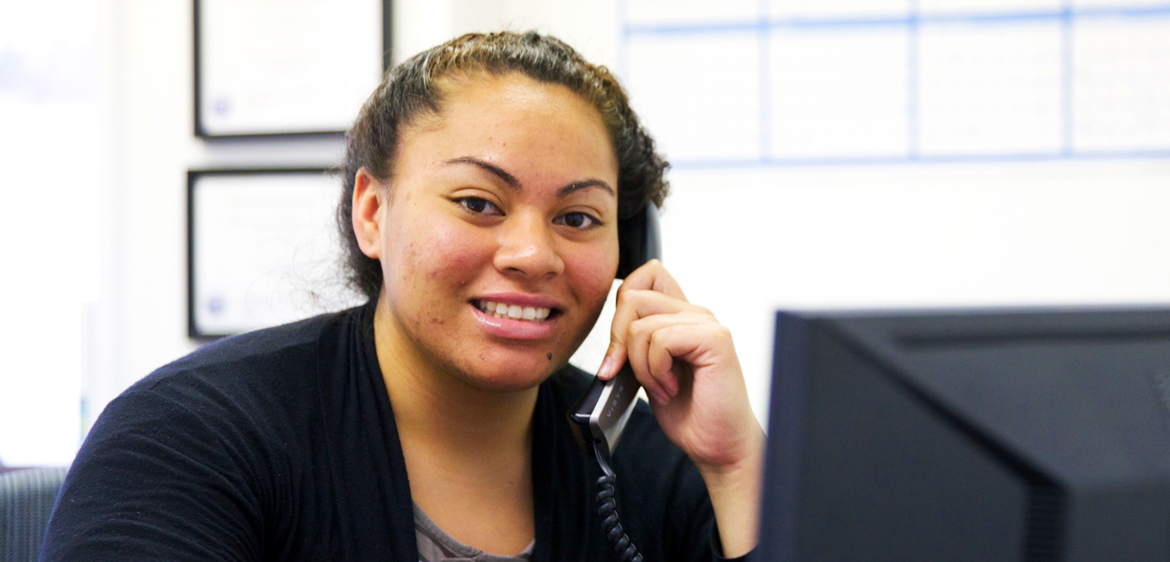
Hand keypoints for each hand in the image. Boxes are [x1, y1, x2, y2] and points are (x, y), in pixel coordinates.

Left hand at [597, 260, 763, 556]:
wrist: (718, 446)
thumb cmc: (690, 413)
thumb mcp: (648, 371)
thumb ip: (635, 345)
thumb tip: (611, 330)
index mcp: (680, 318)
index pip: (645, 276)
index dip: (621, 305)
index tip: (618, 349)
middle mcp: (695, 314)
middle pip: (633, 297)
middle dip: (618, 341)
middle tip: (625, 374)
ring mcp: (706, 324)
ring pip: (641, 324)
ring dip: (641, 366)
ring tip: (661, 388)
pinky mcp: (714, 339)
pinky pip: (660, 340)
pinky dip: (656, 371)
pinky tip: (671, 389)